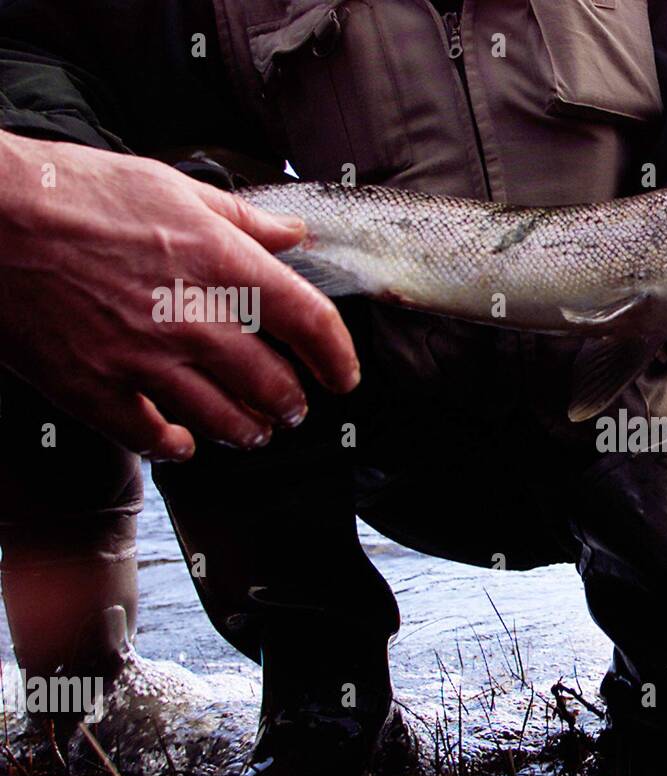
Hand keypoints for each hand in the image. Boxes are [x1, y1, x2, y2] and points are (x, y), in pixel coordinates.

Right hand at [0, 131, 358, 460]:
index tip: (345, 375)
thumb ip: (242, 221)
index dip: (339, 357)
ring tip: (254, 430)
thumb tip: (293, 236)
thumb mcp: (171, 188)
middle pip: (274, 385)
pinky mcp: (97, 390)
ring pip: (226, 420)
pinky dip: (179, 447)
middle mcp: (194, 320)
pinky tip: (185, 443)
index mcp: (221, 265)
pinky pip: (155, 439)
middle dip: (293, 404)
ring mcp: (146, 361)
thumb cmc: (74, 192)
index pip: (311, 323)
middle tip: (294, 408)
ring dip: (249, 430)